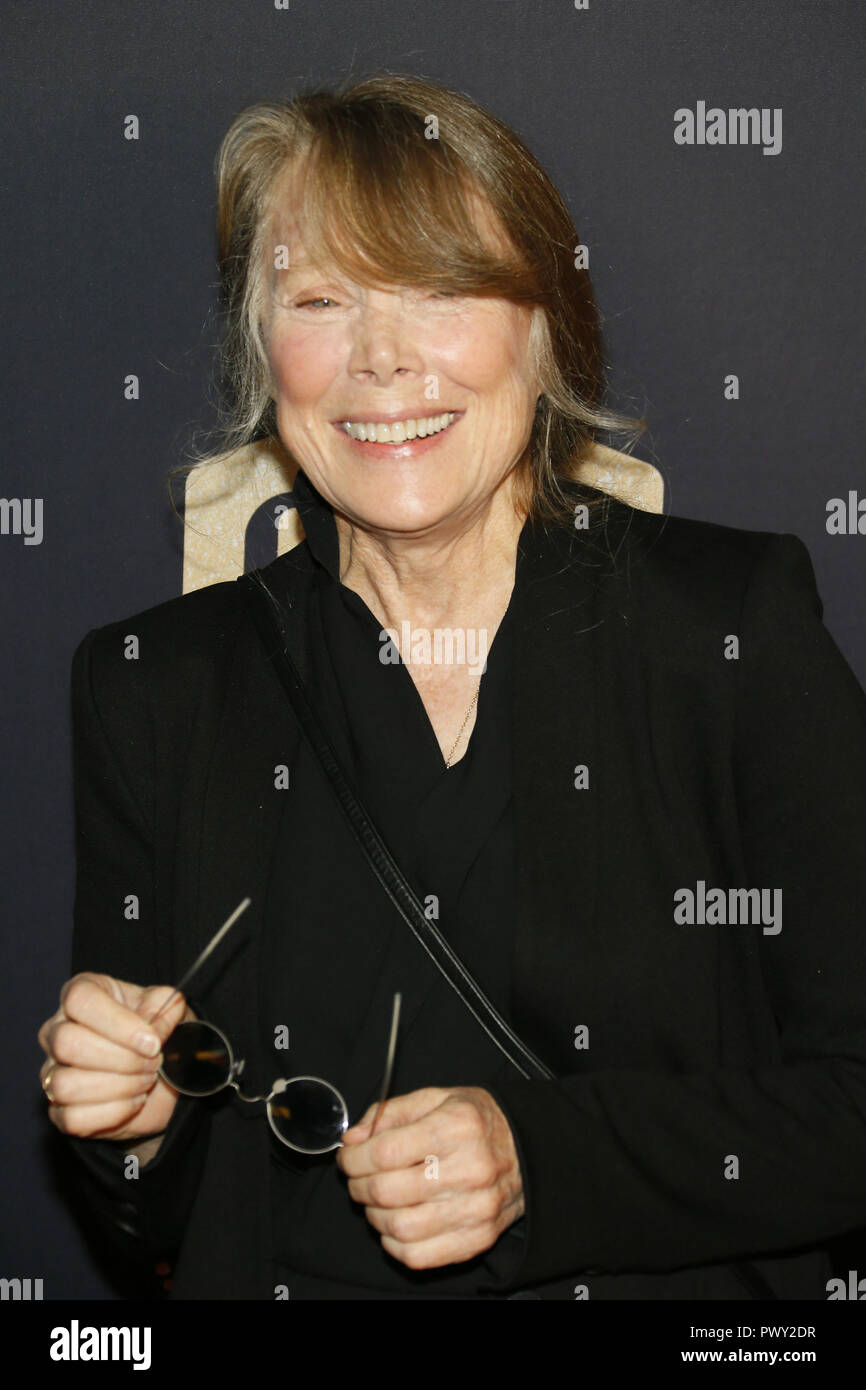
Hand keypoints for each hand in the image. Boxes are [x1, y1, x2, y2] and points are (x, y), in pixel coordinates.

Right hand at [37, 973, 195, 1142]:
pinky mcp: (59, 1111)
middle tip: (153, 1061)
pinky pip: (73, 1118)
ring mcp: (51, 1073)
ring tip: (146, 1079)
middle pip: (68, 1043)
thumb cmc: (156, 1033)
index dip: (118, 1022)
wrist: (161, 1077)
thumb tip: (152, 1029)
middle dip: (122, 1059)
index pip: (81, 1000)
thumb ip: (164, 1008)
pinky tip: (134, 1101)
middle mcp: (56, 1031)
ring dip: (119, 1087)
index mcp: (81, 994)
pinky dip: (114, 1112)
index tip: (152, 1041)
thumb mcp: (169, 1010)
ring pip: (67, 1085)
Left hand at [335, 1085, 524, 1269]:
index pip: (385, 1152)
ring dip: (374, 1216)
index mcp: (456, 1127)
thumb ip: (390, 1114)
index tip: (348, 1157)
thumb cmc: (478, 1122)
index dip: (354, 1158)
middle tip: (358, 1178)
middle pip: (387, 1191)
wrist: (531, 1150)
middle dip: (358, 1186)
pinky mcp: (479, 1238)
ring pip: (399, 1228)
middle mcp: (469, 1170)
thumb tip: (352, 1140)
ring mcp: (476, 1210)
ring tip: (377, 1200)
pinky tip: (396, 1224)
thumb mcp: (437, 1098)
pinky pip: (419, 1256)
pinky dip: (394, 1244)